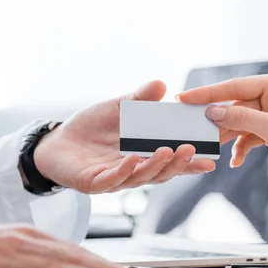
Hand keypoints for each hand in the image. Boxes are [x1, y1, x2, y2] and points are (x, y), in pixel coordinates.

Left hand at [33, 81, 215, 193]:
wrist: (56, 141)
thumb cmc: (91, 127)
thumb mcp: (118, 108)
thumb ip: (139, 100)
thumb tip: (162, 85)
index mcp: (143, 156)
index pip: (170, 162)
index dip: (190, 164)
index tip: (210, 160)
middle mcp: (132, 171)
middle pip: (160, 173)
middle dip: (177, 164)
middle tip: (191, 150)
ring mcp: (113, 179)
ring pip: (139, 178)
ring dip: (154, 166)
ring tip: (167, 151)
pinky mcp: (93, 183)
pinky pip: (111, 179)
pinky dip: (124, 170)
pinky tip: (133, 158)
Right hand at [178, 73, 267, 192]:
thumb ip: (241, 119)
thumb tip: (212, 112)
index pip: (236, 87)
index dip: (209, 93)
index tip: (184, 96)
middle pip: (235, 104)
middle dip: (217, 119)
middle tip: (192, 126)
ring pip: (238, 122)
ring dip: (227, 137)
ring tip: (212, 147)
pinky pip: (246, 136)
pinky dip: (239, 148)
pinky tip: (235, 161)